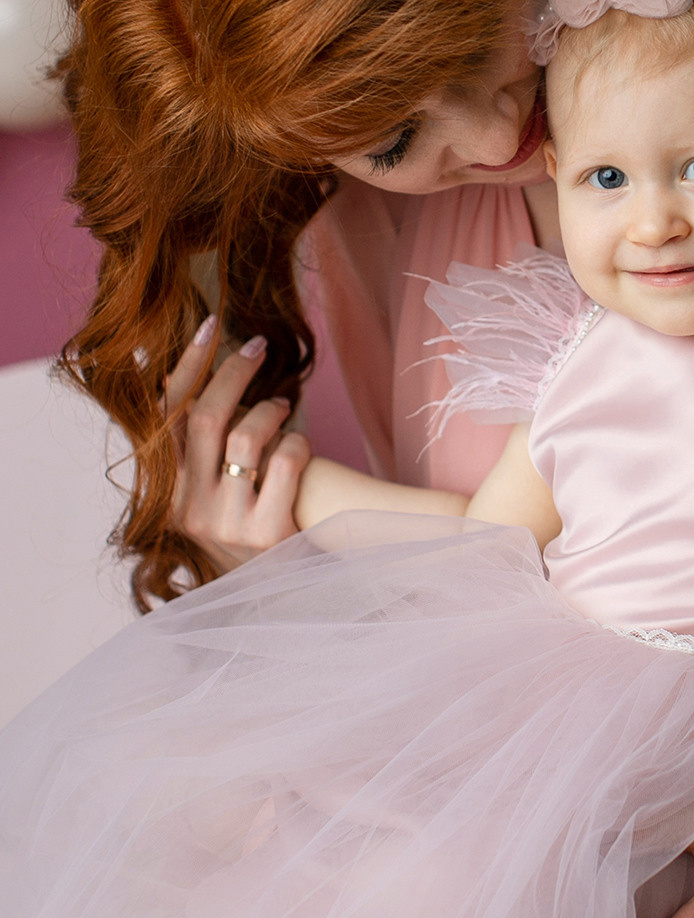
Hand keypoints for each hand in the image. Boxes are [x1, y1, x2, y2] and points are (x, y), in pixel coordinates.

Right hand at [164, 318, 312, 574]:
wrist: (280, 592)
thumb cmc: (249, 521)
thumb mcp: (212, 488)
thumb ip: (202, 444)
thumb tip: (194, 373)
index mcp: (167, 490)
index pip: (167, 414)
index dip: (189, 366)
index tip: (211, 325)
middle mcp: (188, 508)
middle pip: (206, 417)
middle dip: (234, 372)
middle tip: (260, 348)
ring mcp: (226, 524)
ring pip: (246, 436)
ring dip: (271, 410)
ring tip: (283, 408)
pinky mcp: (268, 535)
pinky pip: (287, 463)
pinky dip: (298, 443)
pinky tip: (302, 446)